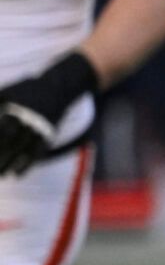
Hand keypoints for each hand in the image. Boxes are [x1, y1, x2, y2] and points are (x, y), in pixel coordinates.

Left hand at [0, 54, 98, 175]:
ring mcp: (39, 130)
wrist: (59, 88)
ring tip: (0, 175)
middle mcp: (27, 121)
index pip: (0, 129)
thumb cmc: (27, 90)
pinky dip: (26, 166)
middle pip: (9, 143)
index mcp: (15, 109)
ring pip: (22, 152)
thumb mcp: (7, 93)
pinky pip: (36, 154)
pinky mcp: (48, 136)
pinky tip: (16, 175)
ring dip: (9, 165)